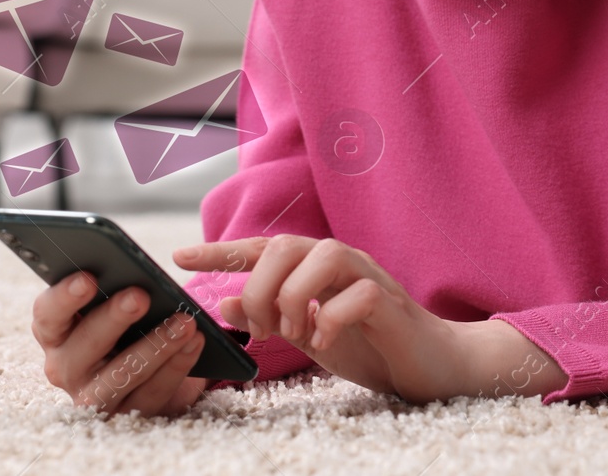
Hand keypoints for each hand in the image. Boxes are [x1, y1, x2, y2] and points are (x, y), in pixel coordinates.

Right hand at [31, 270, 208, 416]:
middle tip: (140, 296)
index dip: (65, 296)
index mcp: (55, 331)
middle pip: (82, 347)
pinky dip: (177, 366)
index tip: (89, 278)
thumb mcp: (113, 303)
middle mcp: (66, 367)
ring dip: (155, 346)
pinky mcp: (127, 415)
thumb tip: (133, 266)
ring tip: (184, 321)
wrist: (152, 365)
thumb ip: (114, 287)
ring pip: (120, 375)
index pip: (47, 314)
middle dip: (113, 319)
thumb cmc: (126, 321)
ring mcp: (94, 396)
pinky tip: (196, 342)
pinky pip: (153, 393)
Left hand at [173, 235, 566, 402]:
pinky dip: (331, 320)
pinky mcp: (391, 303)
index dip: (220, 252)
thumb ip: (268, 316)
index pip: (261, 249)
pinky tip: (325, 342)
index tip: (179, 257)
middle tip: (263, 328)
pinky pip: (356, 295)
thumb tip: (221, 303)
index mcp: (315, 267)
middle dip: (259, 287)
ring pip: (321, 256)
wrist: (428, 363)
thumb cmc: (368, 344)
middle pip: (285, 244)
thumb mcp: (306, 332)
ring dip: (295, 297)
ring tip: (296, 333)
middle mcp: (340, 261)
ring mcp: (367, 277)